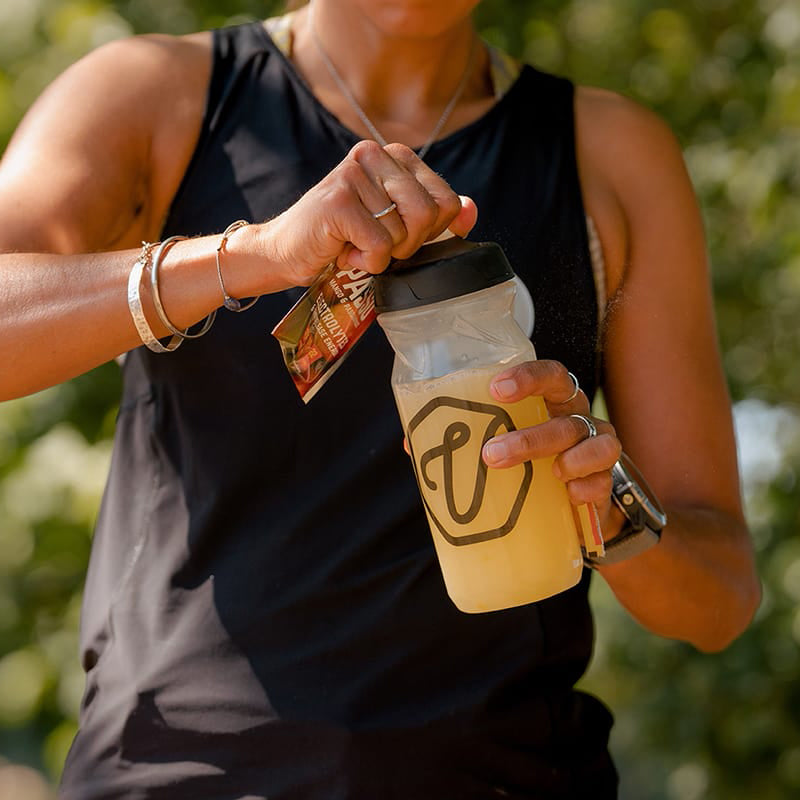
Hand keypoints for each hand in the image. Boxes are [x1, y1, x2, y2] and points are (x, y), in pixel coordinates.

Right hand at [261, 140, 477, 285]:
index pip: (446, 200)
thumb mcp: (396, 224)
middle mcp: (375, 155)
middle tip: (374, 243)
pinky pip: (380, 247)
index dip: (428, 233)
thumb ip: (435, 215)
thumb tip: (471, 210)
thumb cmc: (342, 239)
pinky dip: (364, 263)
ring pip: (404, 233)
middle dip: (407, 245)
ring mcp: (354, 174)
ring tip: (355, 244)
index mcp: (395, 156)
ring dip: (383, 254)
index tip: (394, 233)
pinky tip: (342, 251)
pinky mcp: (338, 201)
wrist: (285, 252)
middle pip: (429, 215)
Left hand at [481, 360, 623, 535]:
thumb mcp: (503, 441)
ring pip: (595, 444)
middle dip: (531, 436)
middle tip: (493, 454)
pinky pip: (603, 481)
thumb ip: (468, 437)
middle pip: (567, 415)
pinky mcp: (607, 482)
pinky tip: (570, 494)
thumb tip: (414, 443)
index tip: (496, 389)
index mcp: (555, 401)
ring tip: (552, 474)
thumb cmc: (531, 461)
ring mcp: (598, 448)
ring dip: (571, 459)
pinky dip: (588, 487)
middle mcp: (580, 418)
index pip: (550, 375)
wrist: (569, 505)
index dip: (528, 377)